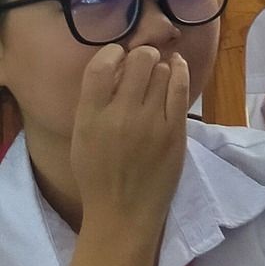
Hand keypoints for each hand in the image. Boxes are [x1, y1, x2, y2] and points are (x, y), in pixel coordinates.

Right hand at [70, 44, 188, 239]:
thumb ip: (94, 104)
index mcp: (90, 118)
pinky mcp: (174, 130)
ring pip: (162, 70)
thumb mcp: (82, 138)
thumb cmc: (98, 176)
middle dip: (143, 55)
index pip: (100, 67)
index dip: (112, 52)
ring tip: (159, 72)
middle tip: (144, 61)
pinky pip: (181, 87)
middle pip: (139, 60)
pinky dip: (180, 71)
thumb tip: (116, 68)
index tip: (119, 55)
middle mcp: (120, 115)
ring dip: (161, 66)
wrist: (122, 213)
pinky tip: (177, 67)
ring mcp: (150, 122)